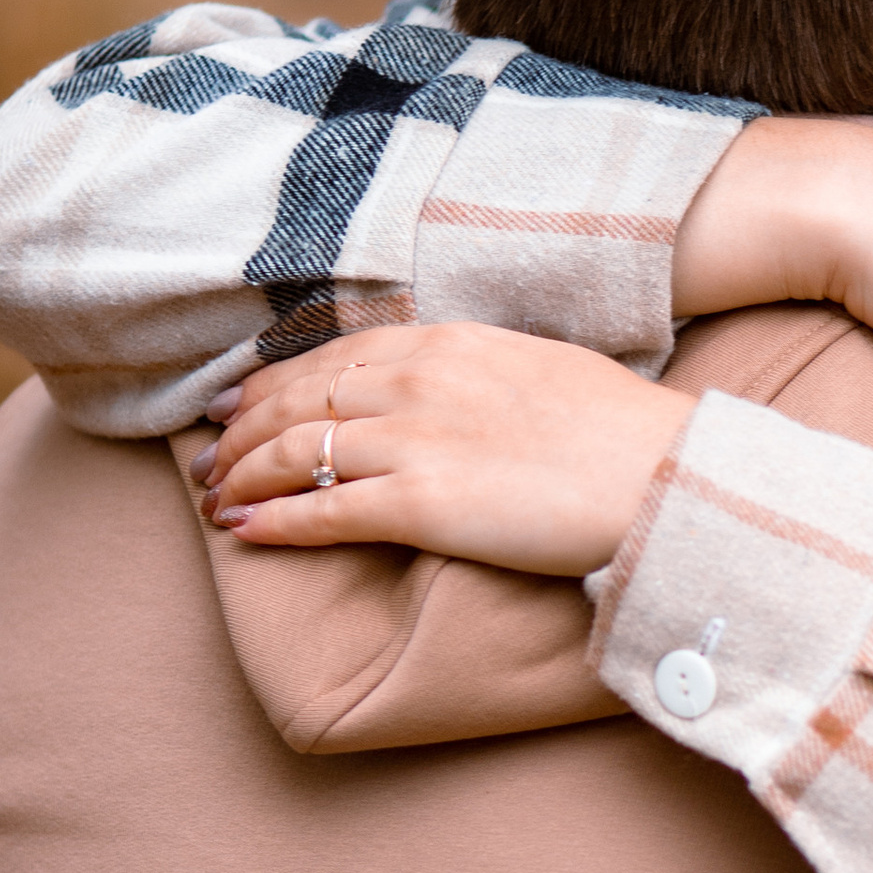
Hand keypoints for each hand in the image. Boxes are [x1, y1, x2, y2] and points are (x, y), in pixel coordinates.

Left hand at [200, 327, 686, 575]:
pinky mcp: (422, 503)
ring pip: (297, 451)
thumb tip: (452, 390)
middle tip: (208, 458)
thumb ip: (479, 372)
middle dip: (240, 433)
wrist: (664, 474)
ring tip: (214, 500)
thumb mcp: (540, 368)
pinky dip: (274, 520)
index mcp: (449, 341)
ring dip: (243, 477)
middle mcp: (418, 380)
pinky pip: (324, 510)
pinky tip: (244, 531)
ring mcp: (416, 439)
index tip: (239, 405)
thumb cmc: (621, 432)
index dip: (272, 383)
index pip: (332, 356)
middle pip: (298, 401)